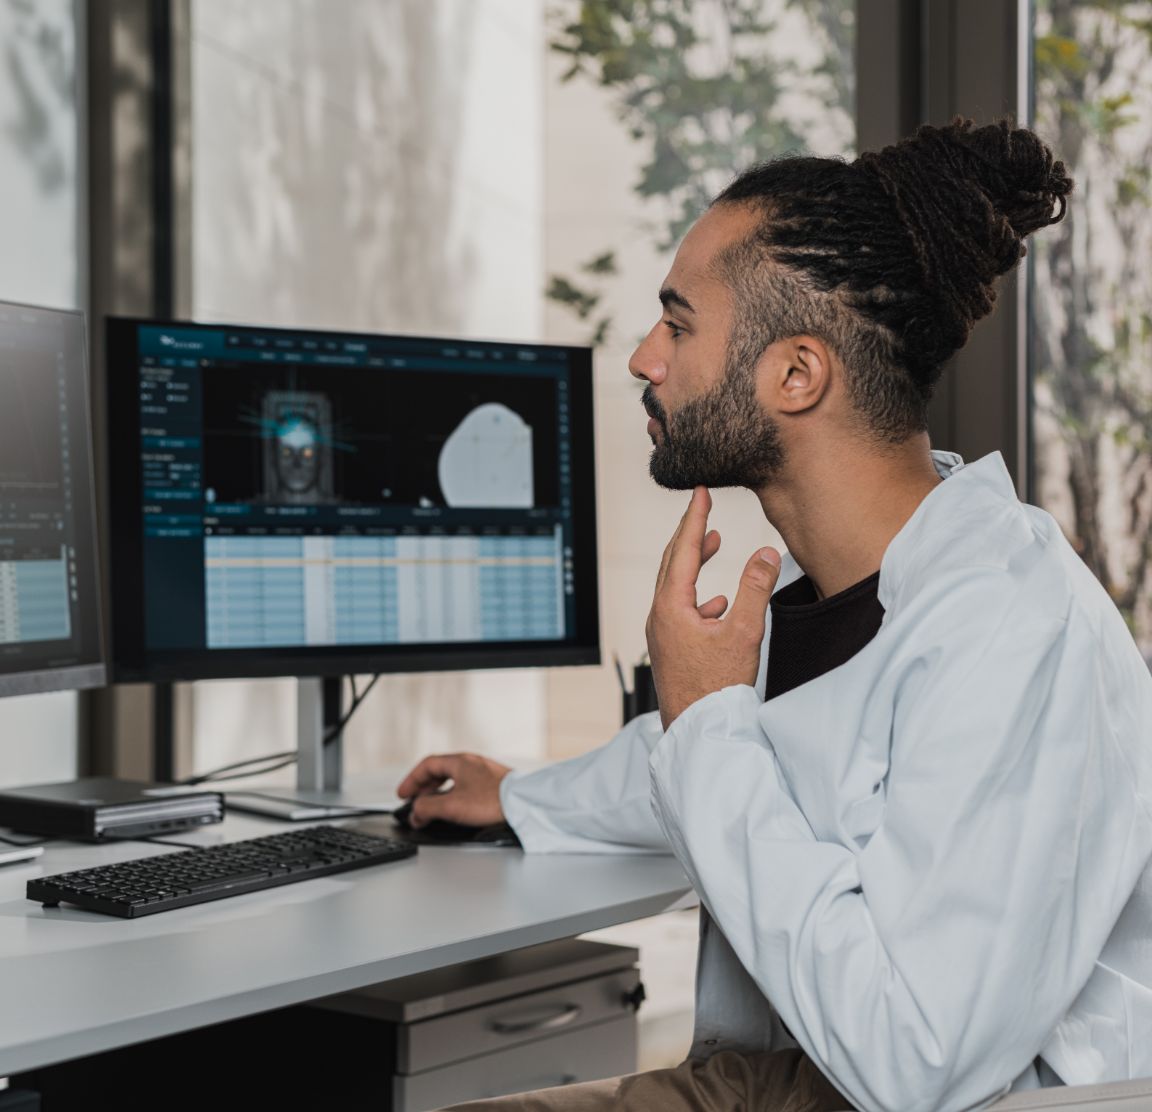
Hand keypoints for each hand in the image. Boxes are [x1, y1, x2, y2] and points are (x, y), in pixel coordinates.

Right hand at [395, 752, 511, 827]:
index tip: (403, 794)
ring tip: (434, 809)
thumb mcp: (452, 806)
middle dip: (424, 788)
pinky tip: (457, 810)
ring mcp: (485, 773)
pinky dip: (455, 797)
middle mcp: (473, 763)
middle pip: (440, 771)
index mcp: (460, 761)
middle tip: (415, 803)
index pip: (427, 765)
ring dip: (439, 794)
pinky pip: (467, 787)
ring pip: (455, 780)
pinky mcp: (495, 785)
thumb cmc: (493, 801)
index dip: (412, 780)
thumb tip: (415, 812)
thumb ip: (427, 808)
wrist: (524, 805)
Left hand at [646, 486, 780, 728]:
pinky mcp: (671, 650)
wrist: (699, 734)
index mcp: (670, 607)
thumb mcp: (744, 633)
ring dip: (693, 564)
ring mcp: (662, 635)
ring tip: (712, 545)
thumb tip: (766, 552)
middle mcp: (659, 618)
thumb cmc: (717, 689)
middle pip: (671, 564)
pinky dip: (698, 597)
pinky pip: (681, 611)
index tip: (700, 492)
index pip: (681, 550)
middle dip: (689, 535)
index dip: (694, 518)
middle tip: (703, 510)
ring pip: (675, 587)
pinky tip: (718, 603)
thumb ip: (756, 589)